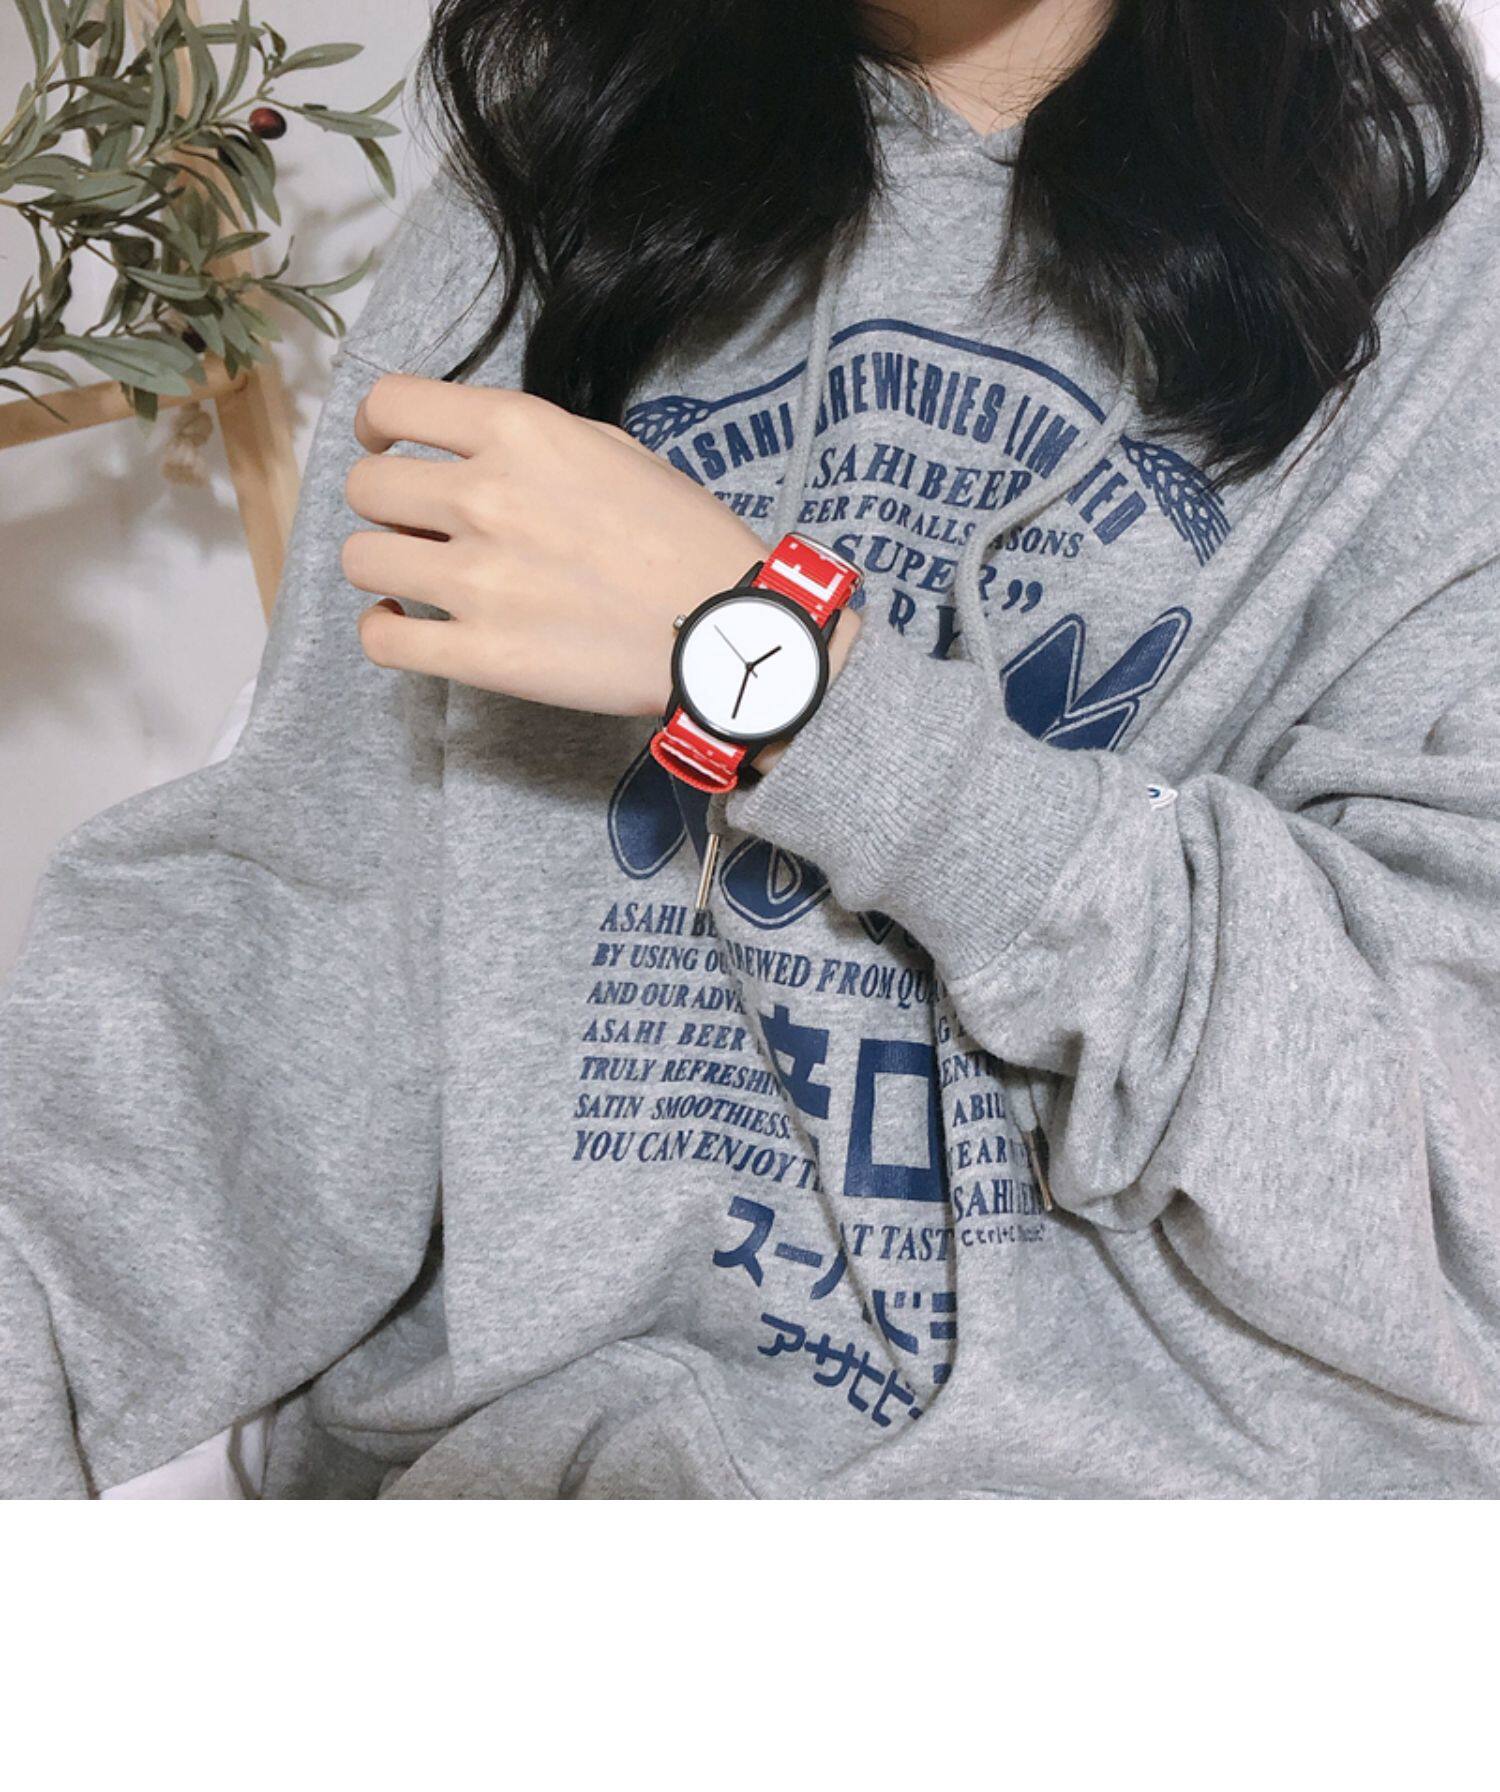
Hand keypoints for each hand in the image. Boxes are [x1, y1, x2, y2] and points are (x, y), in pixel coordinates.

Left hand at [344, 374, 766, 715]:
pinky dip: (382, 633)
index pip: (391, 404)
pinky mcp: (481, 655)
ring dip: (383, 567)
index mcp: (519, 432)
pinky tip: (402, 628)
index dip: (375, 427)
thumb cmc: (685, 538)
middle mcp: (485, 497)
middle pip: (366, 488)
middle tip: (415, 527)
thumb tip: (470, 453)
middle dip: (384, 506)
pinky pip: (381, 641)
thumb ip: (532, 443)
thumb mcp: (615, 448)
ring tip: (415, 581)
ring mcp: (476, 580)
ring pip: (361, 561)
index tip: (384, 447)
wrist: (729, 627)